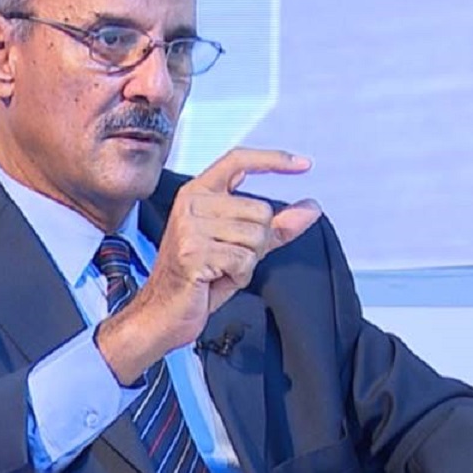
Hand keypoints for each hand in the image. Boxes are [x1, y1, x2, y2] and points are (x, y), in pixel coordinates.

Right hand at [96, 148, 320, 383]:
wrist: (162, 312)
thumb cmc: (197, 279)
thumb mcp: (240, 247)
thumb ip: (275, 227)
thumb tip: (310, 209)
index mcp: (199, 193)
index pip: (238, 160)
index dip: (273, 159)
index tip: (303, 164)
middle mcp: (191, 202)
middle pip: (260, 210)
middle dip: (258, 242)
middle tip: (230, 258)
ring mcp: (189, 226)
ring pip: (255, 236)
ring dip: (248, 261)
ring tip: (221, 268)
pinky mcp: (193, 251)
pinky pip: (244, 259)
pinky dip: (240, 275)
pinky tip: (217, 278)